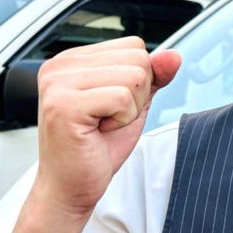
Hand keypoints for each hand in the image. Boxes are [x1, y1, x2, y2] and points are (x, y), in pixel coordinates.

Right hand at [33, 36, 180, 216]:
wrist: (72, 187)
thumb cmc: (100, 145)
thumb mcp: (135, 102)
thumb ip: (155, 75)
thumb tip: (174, 55)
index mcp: (72, 58)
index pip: (134, 46)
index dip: (139, 80)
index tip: (111, 105)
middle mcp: (59, 64)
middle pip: (138, 59)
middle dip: (137, 95)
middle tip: (107, 118)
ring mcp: (57, 83)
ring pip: (135, 77)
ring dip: (130, 109)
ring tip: (102, 124)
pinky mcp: (64, 105)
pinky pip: (123, 98)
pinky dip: (123, 120)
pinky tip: (98, 132)